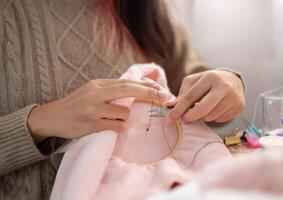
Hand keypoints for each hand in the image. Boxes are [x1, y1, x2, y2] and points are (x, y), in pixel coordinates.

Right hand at [28, 79, 165, 141]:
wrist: (51, 117)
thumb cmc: (75, 104)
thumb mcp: (91, 91)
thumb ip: (110, 89)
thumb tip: (135, 88)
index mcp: (98, 84)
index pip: (126, 82)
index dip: (144, 85)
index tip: (159, 88)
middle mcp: (96, 94)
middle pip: (128, 89)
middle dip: (148, 92)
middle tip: (162, 96)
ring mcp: (93, 109)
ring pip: (124, 112)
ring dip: (126, 118)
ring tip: (115, 120)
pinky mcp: (91, 124)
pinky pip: (116, 126)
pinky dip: (119, 127)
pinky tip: (111, 127)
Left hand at [166, 70, 244, 122]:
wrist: (233, 79)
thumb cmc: (208, 82)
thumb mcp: (194, 82)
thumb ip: (182, 94)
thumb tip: (169, 106)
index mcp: (209, 77)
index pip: (191, 96)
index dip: (179, 109)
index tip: (170, 119)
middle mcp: (223, 86)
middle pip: (202, 109)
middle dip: (190, 117)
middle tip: (184, 119)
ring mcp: (234, 96)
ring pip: (211, 116)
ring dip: (203, 117)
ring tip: (204, 108)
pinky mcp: (240, 106)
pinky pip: (220, 120)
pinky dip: (214, 118)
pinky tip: (216, 109)